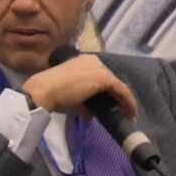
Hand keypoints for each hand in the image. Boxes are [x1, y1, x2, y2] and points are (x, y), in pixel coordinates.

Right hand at [20, 53, 138, 119]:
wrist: (45, 90)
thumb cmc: (54, 94)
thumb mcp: (72, 97)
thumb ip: (84, 103)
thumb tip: (90, 114)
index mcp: (84, 62)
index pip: (101, 77)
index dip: (110, 92)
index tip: (114, 103)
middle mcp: (93, 61)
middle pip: (110, 80)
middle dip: (117, 96)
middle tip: (122, 109)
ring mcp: (99, 68)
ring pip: (117, 85)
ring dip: (124, 100)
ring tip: (128, 113)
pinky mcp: (104, 77)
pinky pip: (121, 90)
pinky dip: (128, 101)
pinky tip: (131, 112)